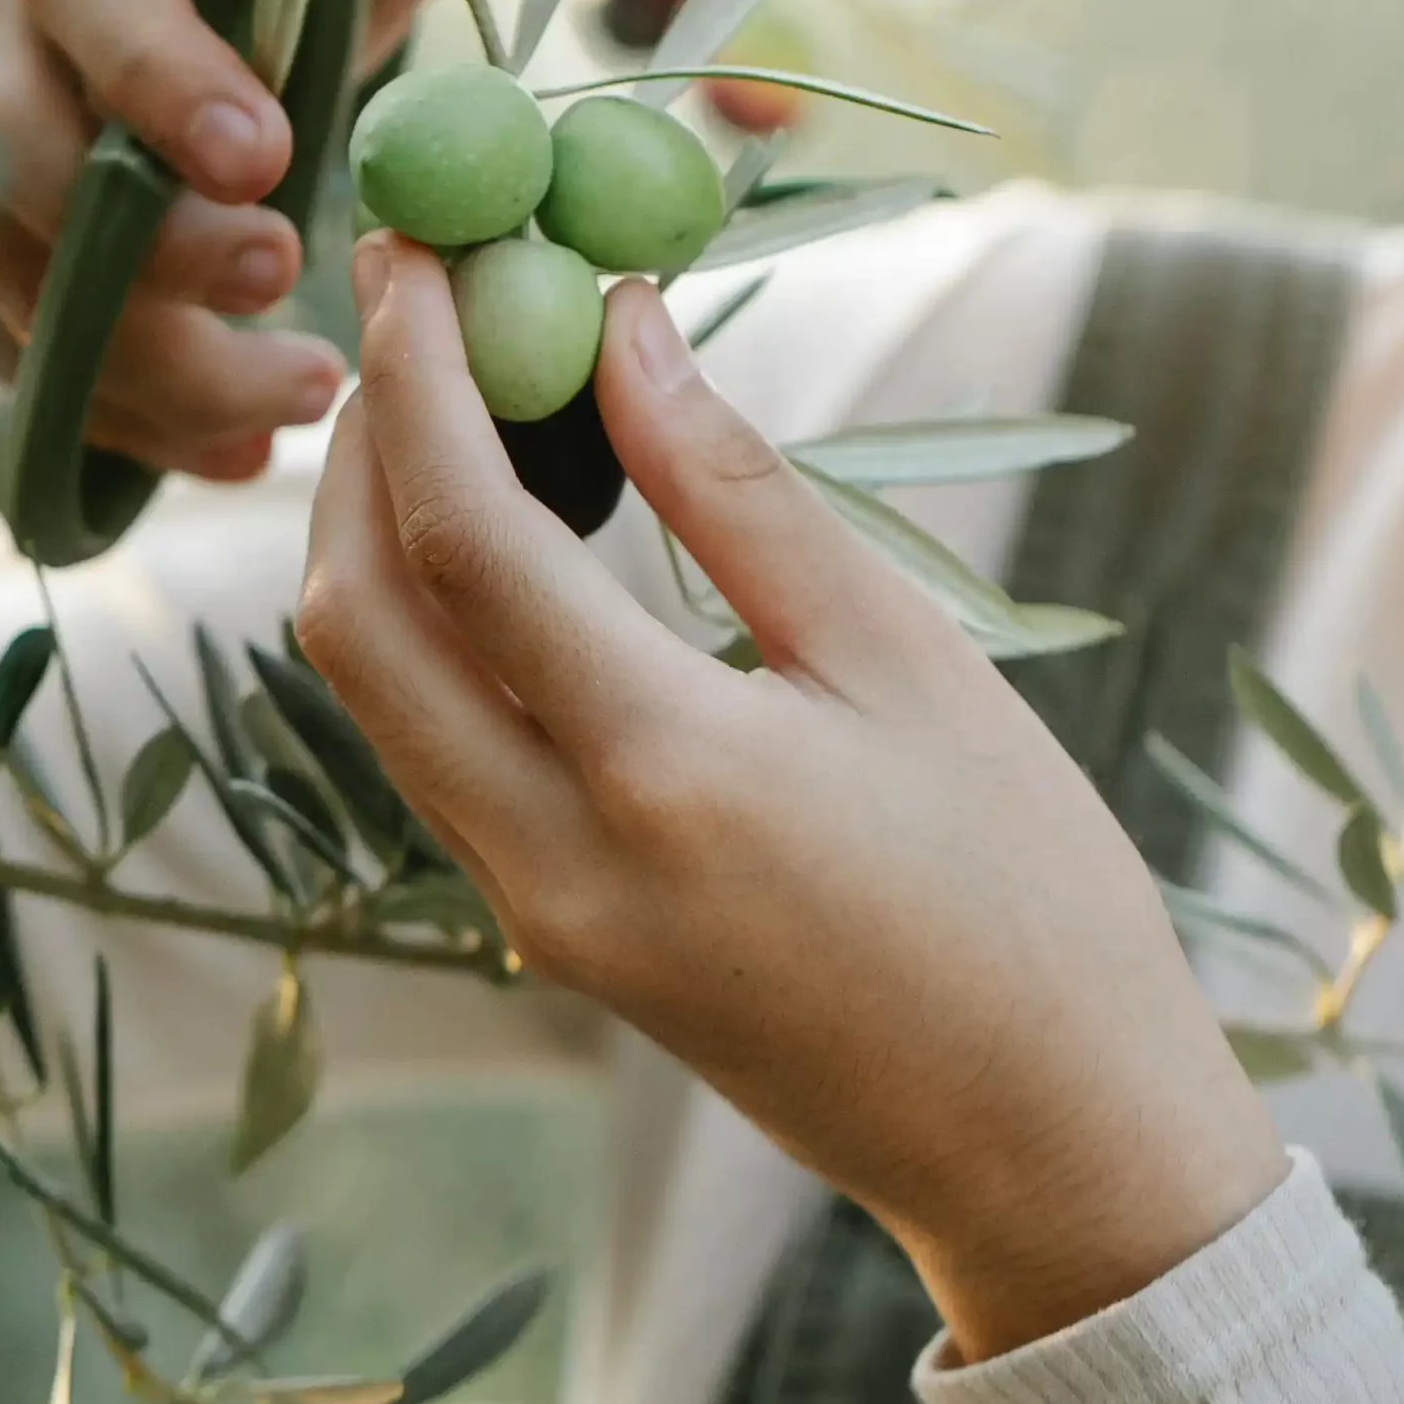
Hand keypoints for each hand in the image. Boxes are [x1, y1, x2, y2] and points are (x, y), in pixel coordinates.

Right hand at [0, 0, 579, 483]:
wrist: (132, 5)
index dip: (157, 69)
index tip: (270, 157)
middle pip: (6, 142)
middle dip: (141, 236)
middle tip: (279, 279)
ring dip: (145, 355)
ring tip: (299, 395)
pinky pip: (8, 355)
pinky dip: (125, 417)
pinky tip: (235, 453)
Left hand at [295, 236, 1288, 1361]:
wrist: (1046, 1153)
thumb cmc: (1026, 894)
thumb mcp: (903, 664)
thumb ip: (738, 492)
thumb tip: (622, 331)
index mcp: (660, 772)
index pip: (462, 540)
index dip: (416, 376)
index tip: (414, 250)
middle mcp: (552, 856)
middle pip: (357, 619)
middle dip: (358, 446)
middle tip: (411, 313)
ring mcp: (532, 912)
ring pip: (374, 691)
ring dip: (376, 533)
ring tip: (448, 397)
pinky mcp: (547, 933)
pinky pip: (428, 751)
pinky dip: (426, 625)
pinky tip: (494, 536)